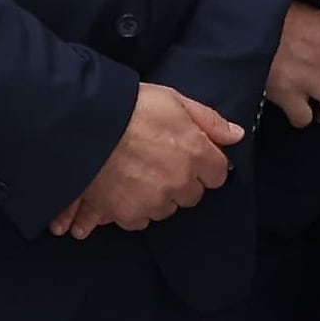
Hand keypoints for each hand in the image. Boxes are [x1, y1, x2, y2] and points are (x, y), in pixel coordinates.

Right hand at [54, 84, 243, 233]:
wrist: (83, 126)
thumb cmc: (128, 108)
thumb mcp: (173, 100)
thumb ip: (209, 121)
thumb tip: (236, 135)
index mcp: (196, 153)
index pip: (218, 174)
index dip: (204, 165)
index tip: (189, 156)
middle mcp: (180, 182)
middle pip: (193, 195)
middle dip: (181, 182)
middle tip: (159, 163)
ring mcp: (154, 201)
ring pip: (167, 208)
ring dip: (159, 196)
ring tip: (138, 174)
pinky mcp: (128, 215)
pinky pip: (141, 220)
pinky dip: (134, 208)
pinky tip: (123, 188)